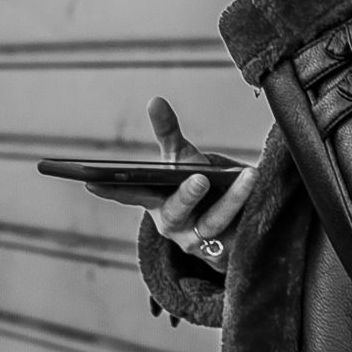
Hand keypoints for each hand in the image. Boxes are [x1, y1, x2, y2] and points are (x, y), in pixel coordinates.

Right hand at [84, 97, 256, 272]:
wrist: (224, 227)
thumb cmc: (194, 187)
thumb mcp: (179, 159)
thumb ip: (168, 132)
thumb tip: (155, 100)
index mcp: (154, 201)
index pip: (128, 195)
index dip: (111, 190)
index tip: (91, 183)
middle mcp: (172, 224)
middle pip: (175, 212)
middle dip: (186, 195)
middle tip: (198, 176)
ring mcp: (198, 240)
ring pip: (214, 223)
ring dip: (232, 199)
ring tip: (248, 175)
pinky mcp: (225, 251)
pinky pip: (238, 235)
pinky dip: (250, 214)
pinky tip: (260, 195)